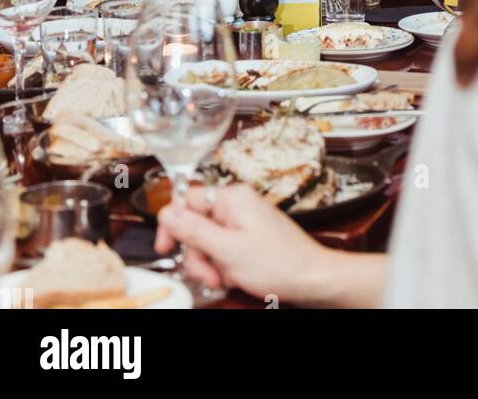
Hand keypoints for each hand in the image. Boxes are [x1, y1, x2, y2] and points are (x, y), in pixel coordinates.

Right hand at [156, 184, 332, 303]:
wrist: (312, 278)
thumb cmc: (279, 263)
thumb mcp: (227, 250)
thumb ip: (194, 230)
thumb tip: (166, 212)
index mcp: (231, 197)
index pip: (186, 200)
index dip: (172, 226)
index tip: (166, 249)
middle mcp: (237, 204)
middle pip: (195, 225)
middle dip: (198, 255)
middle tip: (208, 274)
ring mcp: (243, 221)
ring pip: (207, 241)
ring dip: (210, 265)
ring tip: (224, 279)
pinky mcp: (248, 237)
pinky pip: (222, 249)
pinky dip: (223, 266)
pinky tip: (233, 277)